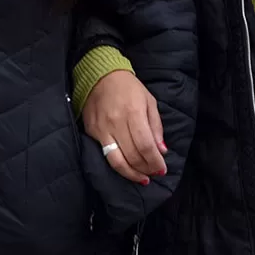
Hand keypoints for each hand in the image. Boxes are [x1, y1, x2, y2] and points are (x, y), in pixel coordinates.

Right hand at [81, 70, 166, 184]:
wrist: (100, 76)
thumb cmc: (129, 88)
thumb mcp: (149, 101)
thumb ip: (156, 127)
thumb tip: (162, 151)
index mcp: (134, 112)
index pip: (145, 145)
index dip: (155, 161)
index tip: (162, 169)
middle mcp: (116, 122)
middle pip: (132, 156)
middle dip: (146, 169)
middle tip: (154, 174)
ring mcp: (102, 129)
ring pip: (116, 161)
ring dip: (131, 174)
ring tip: (142, 178)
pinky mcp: (92, 132)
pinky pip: (105, 155)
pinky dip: (118, 165)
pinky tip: (127, 169)